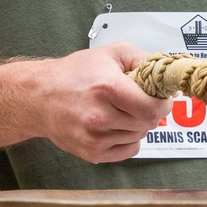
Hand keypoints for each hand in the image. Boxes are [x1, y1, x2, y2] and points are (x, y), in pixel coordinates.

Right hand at [28, 42, 172, 162]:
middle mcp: (100, 116)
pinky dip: (128, 138)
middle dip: (149, 111)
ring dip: (137, 124)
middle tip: (136, 100)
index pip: (153, 108)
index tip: (160, 98)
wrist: (39, 97)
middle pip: (148, 123)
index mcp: (107, 88)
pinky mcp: (92, 153)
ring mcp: (95, 138)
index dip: (163, 103)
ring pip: (139, 136)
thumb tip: (166, 74)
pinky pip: (129, 150)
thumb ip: (143, 60)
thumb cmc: (74, 74)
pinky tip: (114, 125)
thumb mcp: (111, 54)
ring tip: (118, 110)